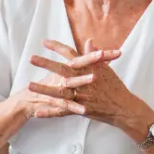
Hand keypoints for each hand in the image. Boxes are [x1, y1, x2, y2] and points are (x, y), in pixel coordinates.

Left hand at [28, 39, 145, 130]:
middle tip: (31, 58)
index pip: (71, 54)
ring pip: (60, 92)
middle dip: (46, 64)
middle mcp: (84, 81)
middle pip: (62, 70)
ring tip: (29, 86)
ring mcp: (82, 96)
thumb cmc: (116, 87)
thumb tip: (88, 41)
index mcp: (89, 69)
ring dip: (43, 89)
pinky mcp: (81, 110)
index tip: (44, 42)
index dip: (57, 47)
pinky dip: (50, 112)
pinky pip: (63, 112)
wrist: (124, 107)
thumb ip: (95, 55)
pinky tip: (37, 112)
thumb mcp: (106, 69)